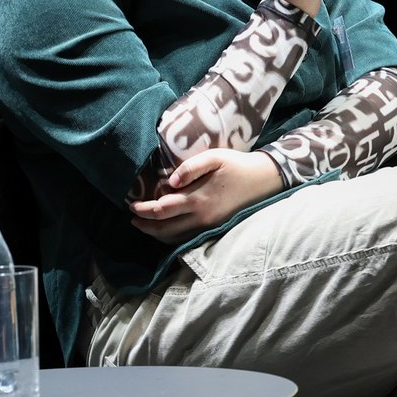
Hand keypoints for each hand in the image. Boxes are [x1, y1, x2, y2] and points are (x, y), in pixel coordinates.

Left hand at [129, 148, 282, 243]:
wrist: (265, 179)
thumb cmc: (237, 165)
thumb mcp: (214, 157)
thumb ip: (190, 168)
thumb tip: (170, 182)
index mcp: (198, 199)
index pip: (162, 210)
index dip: (144, 210)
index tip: (131, 205)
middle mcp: (201, 218)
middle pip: (165, 229)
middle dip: (146, 226)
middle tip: (132, 218)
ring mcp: (209, 226)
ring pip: (175, 238)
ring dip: (157, 234)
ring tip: (145, 226)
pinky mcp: (215, 229)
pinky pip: (188, 239)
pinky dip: (172, 238)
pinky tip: (166, 231)